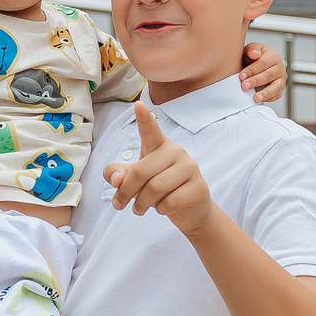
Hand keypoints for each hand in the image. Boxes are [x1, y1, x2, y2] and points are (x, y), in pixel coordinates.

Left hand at [102, 100, 214, 233]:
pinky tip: (162, 208)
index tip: (138, 105)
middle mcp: (176, 152)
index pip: (150, 130)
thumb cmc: (159, 189)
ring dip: (141, 203)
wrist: (191, 210)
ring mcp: (190, 168)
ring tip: (139, 209)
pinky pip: (169, 202)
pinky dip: (159, 209)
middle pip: (141, 172)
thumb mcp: (134, 180)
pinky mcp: (198, 188)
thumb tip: (117, 180)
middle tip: (119, 204)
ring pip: (155, 188)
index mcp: (159, 146)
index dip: (144, 118)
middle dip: (125, 192)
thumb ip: (119, 175)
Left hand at [239, 40, 287, 104]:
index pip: (262, 64)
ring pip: (275, 87)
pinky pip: (275, 96)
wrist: (257, 66)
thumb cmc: (254, 58)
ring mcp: (281, 80)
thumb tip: (254, 54)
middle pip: (268, 76)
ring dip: (265, 93)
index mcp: (273, 57)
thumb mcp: (251, 50)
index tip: (241, 76)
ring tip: (255, 98)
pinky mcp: (279, 90)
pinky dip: (267, 99)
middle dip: (255, 82)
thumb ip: (252, 50)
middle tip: (244, 86)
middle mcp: (279, 68)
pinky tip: (258, 101)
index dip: (251, 70)